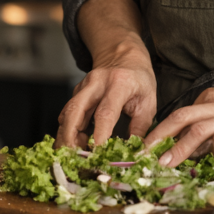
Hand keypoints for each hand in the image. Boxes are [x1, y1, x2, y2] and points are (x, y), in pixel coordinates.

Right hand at [56, 0, 156, 147]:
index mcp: (119, 84)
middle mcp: (97, 83)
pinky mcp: (76, 93)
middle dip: (70, 137)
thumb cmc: (138, 79)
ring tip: (74, 155)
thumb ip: (140, 127)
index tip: (97, 152)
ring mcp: (83, 87)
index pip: (105, 111)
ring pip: (67, 113)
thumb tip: (134, 153)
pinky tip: (73, 144)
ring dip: (66, 136)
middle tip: (74, 158)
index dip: (99, 133)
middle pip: (75, 110)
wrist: (123, 55)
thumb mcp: (148, 101)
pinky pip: (67, 113)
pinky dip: (66, 131)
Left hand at [144, 87, 213, 166]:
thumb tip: (190, 152)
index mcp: (212, 99)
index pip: (180, 114)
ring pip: (196, 127)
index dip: (162, 132)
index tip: (149, 149)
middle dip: (159, 136)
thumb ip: (210, 133)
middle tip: (143, 153)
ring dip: (178, 146)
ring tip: (164, 162)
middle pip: (180, 116)